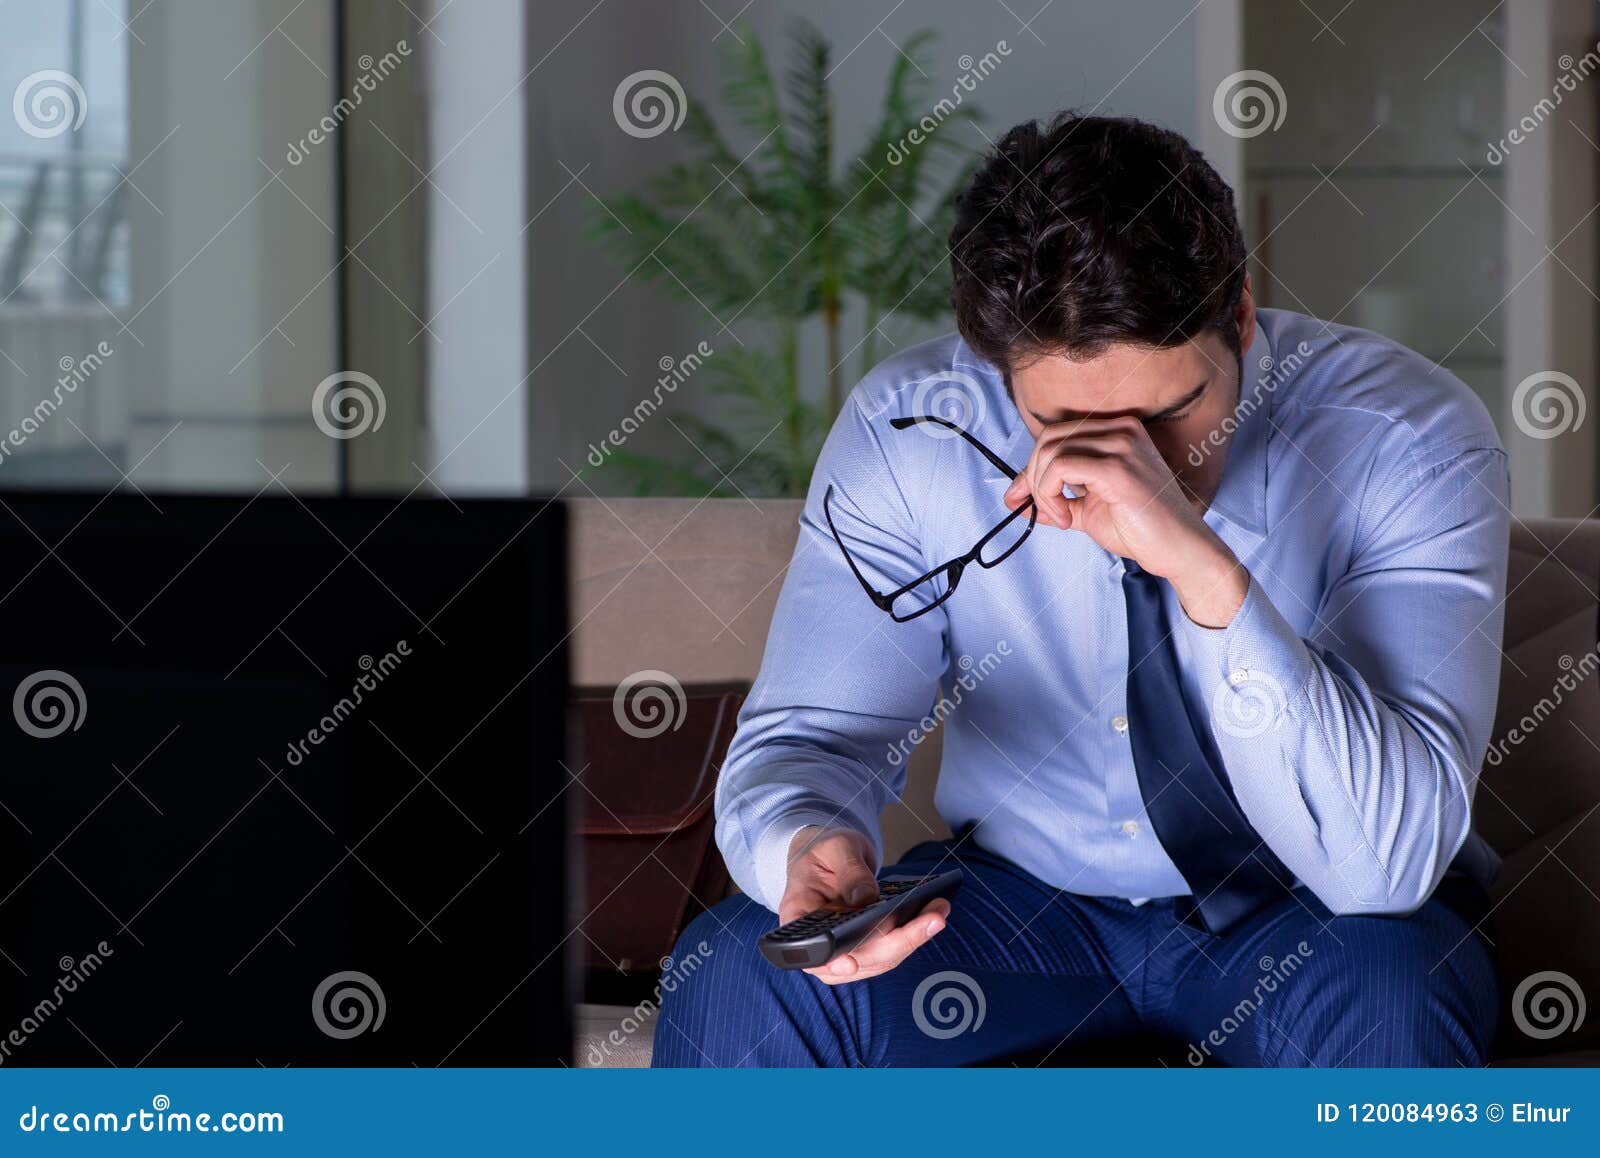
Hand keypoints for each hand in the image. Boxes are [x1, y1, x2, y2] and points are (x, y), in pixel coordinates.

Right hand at [781, 827, 949, 984]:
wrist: (830, 858)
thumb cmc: (824, 852)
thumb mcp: (835, 848)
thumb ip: (849, 870)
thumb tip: (866, 898)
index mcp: (798, 916)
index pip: (808, 948)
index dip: (828, 962)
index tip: (848, 964)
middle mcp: (819, 941)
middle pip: (855, 959)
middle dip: (897, 942)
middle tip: (931, 920)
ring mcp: (843, 950)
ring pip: (878, 960)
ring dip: (913, 939)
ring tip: (939, 912)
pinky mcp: (865, 947)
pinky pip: (889, 949)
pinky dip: (913, 935)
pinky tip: (932, 915)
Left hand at [1001, 416, 1247, 627]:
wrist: (1180, 550)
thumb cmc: (1143, 529)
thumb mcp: (1090, 509)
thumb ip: (1057, 500)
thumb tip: (1018, 501)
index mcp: (1118, 431)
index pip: (1057, 434)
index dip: (1030, 465)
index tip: (1017, 496)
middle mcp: (1121, 429)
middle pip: (1048, 437)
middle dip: (1030, 475)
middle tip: (1032, 507)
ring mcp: (1121, 445)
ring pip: (1050, 452)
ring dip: (1041, 489)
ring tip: (1062, 517)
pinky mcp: (1116, 468)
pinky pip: (1060, 468)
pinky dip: (1050, 494)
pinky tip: (1067, 518)